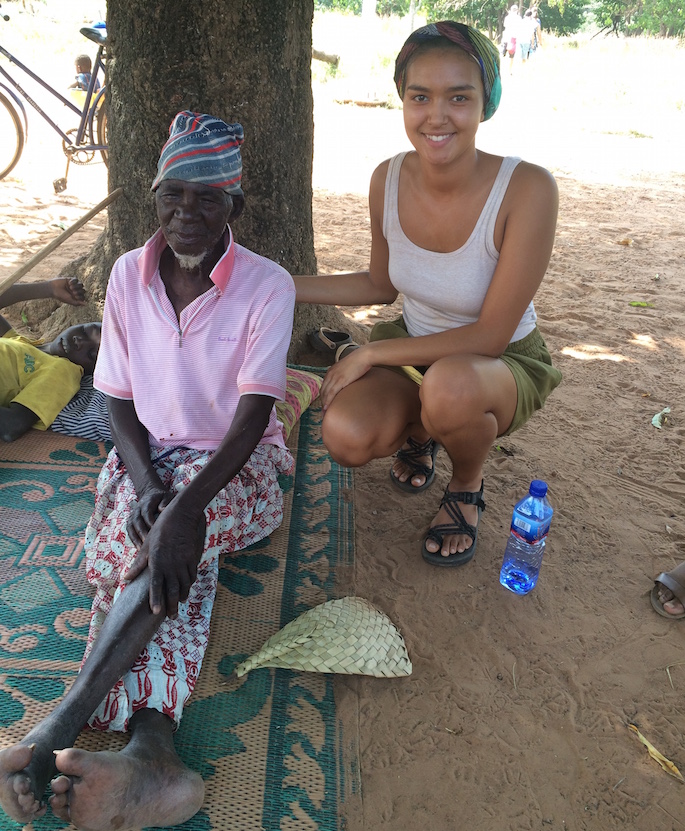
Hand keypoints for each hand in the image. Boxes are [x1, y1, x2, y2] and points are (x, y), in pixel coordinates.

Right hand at [50, 277, 85, 305]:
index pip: (83, 296)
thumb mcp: (69, 300)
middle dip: (79, 291)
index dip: (81, 296)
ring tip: (70, 287)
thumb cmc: (61, 296)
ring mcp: (74, 285)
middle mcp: (75, 291)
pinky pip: (76, 279)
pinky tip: (69, 283)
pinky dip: (74, 281)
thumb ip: (77, 303)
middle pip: (83, 290)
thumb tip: (86, 304)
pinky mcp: (70, 280)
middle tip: (73, 292)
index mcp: (75, 297)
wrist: (53, 288)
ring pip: (81, 284)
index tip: (75, 296)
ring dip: (77, 286)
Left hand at [124, 500, 205, 616]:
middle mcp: (171, 565)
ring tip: (179, 605)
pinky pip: (191, 576)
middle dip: (172, 606)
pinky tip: (186, 589)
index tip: (156, 612)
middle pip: (173, 590)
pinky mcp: (192, 559)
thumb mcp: (146, 546)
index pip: (156, 586)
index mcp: (158, 563)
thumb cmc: (160, 530)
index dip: (156, 600)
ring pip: (184, 585)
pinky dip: (189, 585)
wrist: (181, 516)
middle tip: (172, 617)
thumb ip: (137, 565)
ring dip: (182, 597)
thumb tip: (126, 579)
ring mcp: (183, 563)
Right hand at [126, 486, 172, 548]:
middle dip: (142, 532)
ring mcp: (133, 516)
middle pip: (137, 521)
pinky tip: (140, 549)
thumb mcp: (166, 496)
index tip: (154, 530)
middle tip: (148, 543)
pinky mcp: (131, 522)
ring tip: (142, 549)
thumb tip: (162, 509)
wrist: (151, 494)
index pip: (146, 512)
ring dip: (136, 538)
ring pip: (132, 527)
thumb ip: (165, 501)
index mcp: (147, 502)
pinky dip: (134, 540)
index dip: (149, 521)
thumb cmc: (162, 498)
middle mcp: (138, 509)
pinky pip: (130, 532)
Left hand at [320, 346, 370, 409]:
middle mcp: (330, 374)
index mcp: (331, 371)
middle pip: (322, 390)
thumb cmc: (359, 362)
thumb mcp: (347, 368)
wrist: (363, 356)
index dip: (323, 396)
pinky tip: (326, 408)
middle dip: (322, 401)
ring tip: (324, 412)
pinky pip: (331, 393)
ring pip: (325, 393)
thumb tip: (347, 381)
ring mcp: (334, 377)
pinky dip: (327, 401)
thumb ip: (344, 374)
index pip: (324, 386)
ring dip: (324, 403)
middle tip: (323, 411)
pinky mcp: (340, 381)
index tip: (324, 403)